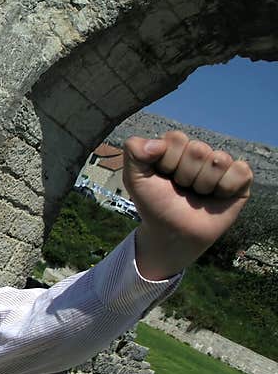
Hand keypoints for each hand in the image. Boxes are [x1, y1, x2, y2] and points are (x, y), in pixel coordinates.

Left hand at [122, 130, 252, 279]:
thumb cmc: (155, 205)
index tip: (162, 178)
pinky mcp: (240, 180)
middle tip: (180, 190)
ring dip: (203, 184)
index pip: (176, 139)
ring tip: (196, 195)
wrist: (172, 234)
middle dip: (185, 175)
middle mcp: (200, 153)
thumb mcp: (134, 179)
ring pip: (219, 160)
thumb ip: (134, 152)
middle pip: (198, 149)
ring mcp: (221, 165)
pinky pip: (240, 171)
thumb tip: (156, 144)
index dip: (167, 162)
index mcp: (175, 148)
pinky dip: (225, 188)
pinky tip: (216, 197)